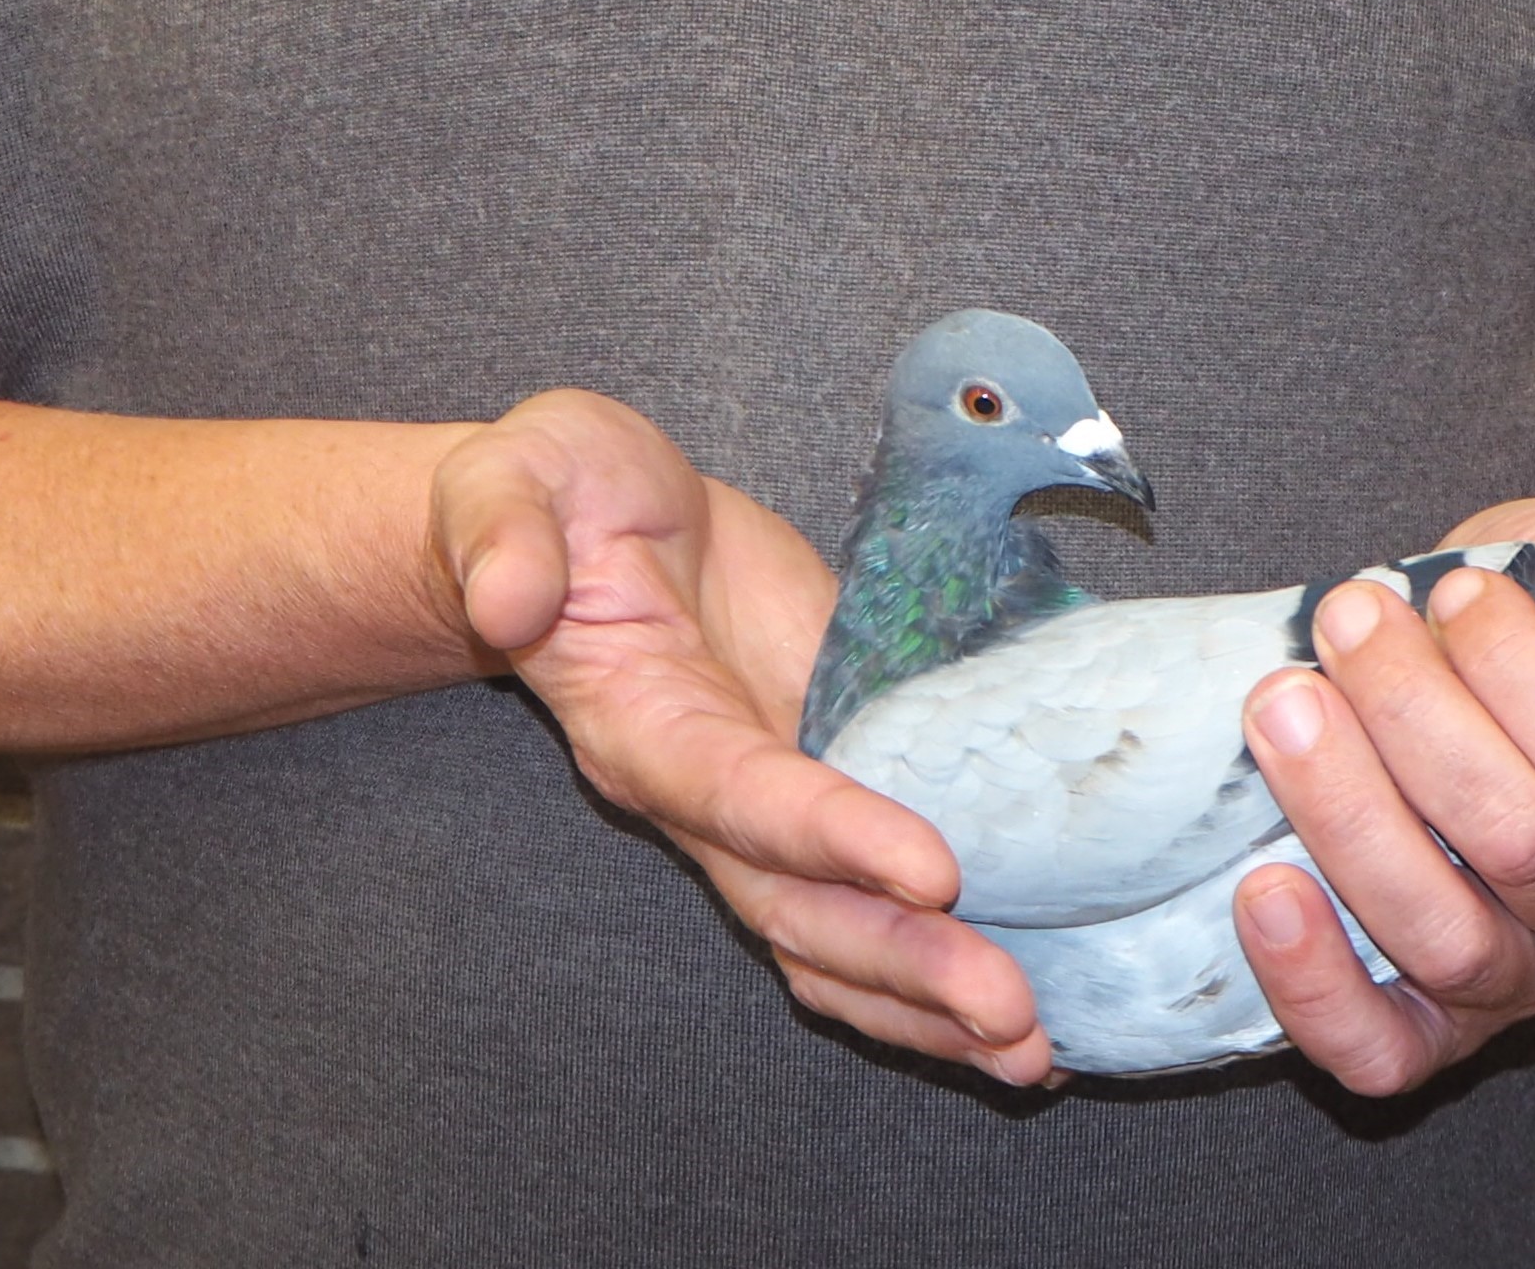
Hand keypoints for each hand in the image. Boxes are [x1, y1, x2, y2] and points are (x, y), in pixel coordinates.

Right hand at [428, 390, 1053, 1085]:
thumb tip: (512, 596)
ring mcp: (758, 797)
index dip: (831, 837)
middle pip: (798, 907)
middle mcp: (697, 792)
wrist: (578, 511)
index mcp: (634, 722)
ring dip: (928, 996)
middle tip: (1013, 1014)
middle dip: (904, 963)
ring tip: (1029, 1050)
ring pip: (834, 929)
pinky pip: (867, 886)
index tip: (933, 869)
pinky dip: (934, 948)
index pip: (738, 795)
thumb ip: (505, 535)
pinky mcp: (812, 763)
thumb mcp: (507, 484)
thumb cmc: (545, 494)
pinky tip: (1020, 982)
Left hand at [1233, 488, 1534, 1095]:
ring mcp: (1528, 980)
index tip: (1456, 586)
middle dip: (1414, 717)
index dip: (1524, 675)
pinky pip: (1384, 1048)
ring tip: (1282, 703)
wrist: (1522, 673)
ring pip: (1447, 939)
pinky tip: (1262, 889)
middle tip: (1348, 615)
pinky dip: (1318, 986)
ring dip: (1350, 816)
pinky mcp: (1437, 1023)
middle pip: (1521, 849)